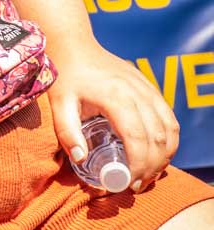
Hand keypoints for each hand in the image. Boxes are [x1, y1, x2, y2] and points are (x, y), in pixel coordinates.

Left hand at [47, 43, 179, 192]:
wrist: (73, 45)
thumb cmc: (64, 75)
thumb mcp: (58, 103)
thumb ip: (67, 131)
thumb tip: (81, 159)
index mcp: (116, 97)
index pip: (137, 139)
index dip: (137, 164)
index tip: (127, 183)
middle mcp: (138, 93)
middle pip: (158, 138)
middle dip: (151, 167)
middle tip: (136, 185)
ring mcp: (148, 89)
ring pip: (170, 129)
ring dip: (164, 156)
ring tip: (147, 174)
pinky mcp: (151, 88)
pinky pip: (170, 118)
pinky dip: (169, 139)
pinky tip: (156, 153)